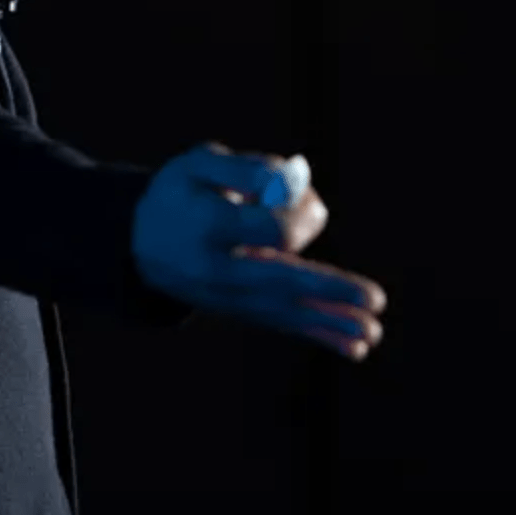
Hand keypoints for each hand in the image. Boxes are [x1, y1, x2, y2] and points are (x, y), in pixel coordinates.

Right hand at [130, 142, 386, 360]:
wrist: (141, 243)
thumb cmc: (180, 193)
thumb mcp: (197, 164)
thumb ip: (245, 168)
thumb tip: (293, 178)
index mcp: (206, 226)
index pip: (270, 230)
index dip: (301, 214)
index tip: (310, 199)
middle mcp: (217, 269)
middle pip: (282, 281)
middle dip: (331, 291)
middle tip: (374, 299)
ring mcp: (228, 297)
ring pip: (287, 311)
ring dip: (333, 323)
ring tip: (372, 334)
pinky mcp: (240, 311)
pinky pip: (283, 324)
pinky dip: (319, 336)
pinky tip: (354, 350)